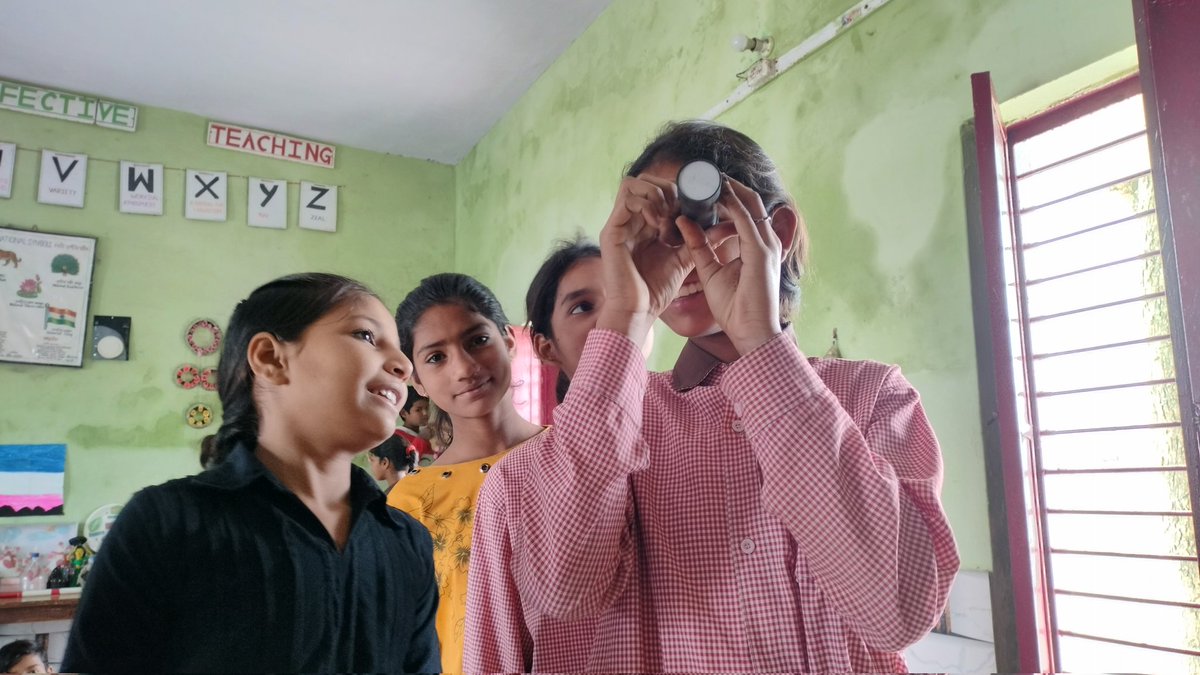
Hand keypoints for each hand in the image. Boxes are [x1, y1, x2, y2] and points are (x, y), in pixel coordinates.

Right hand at [597, 175, 694, 344]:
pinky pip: (627, 200)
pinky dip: (647, 205)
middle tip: (680, 210)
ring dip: (656, 194)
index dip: (675, 190)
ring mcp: (618, 224)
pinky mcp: (611, 232)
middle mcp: (628, 221)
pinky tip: (658, 224)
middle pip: (644, 180)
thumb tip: (726, 226)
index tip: (692, 207)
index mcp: (642, 224)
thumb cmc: (655, 291)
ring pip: (633, 183)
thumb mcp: (682, 259)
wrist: (637, 313)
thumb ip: (698, 240)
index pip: (656, 188)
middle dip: (666, 188)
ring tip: (668, 218)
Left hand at [677, 176, 782, 355]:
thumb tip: (683, 223)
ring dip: (728, 188)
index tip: (704, 183)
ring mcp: (766, 245)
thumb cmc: (736, 309)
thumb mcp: (711, 272)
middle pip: (750, 200)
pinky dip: (729, 204)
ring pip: (749, 204)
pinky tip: (714, 194)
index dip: (727, 194)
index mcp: (758, 246)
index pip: (745, 210)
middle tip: (704, 172)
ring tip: (707, 176)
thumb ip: (700, 247)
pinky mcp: (761, 252)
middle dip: (728, 184)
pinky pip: (744, 219)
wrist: (751, 333)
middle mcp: (766, 241)